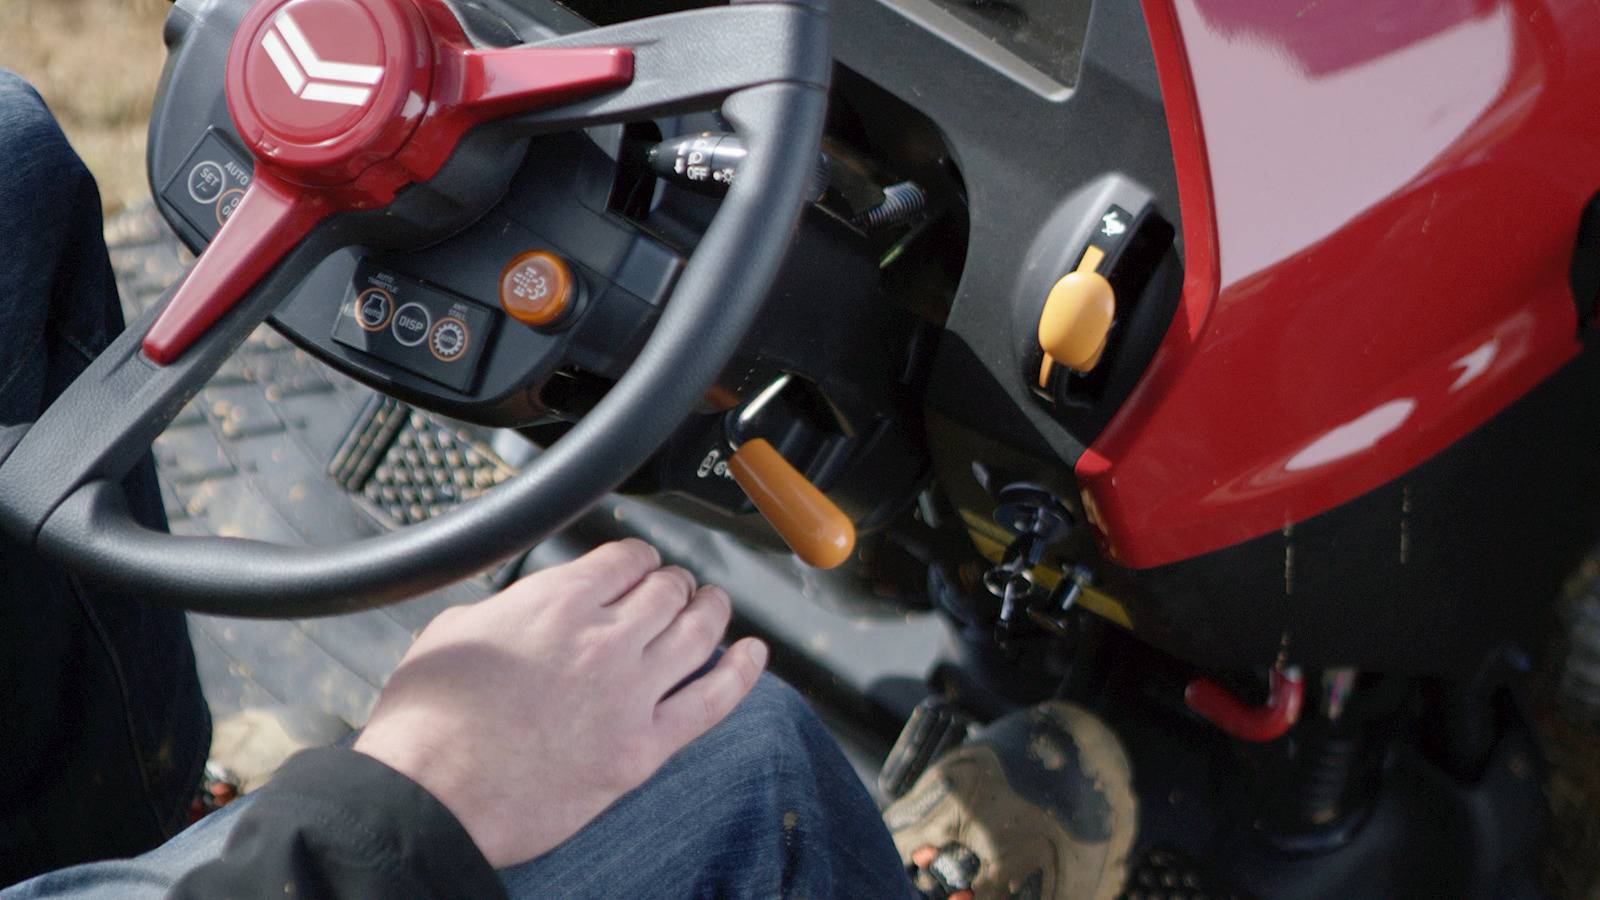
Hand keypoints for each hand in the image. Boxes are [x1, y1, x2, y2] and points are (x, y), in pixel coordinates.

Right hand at [353, 539, 768, 867]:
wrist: (431, 796)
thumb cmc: (430, 722)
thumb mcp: (457, 629)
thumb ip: (510, 608)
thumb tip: (531, 606)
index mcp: (558, 599)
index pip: (626, 558)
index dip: (639, 559)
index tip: (641, 567)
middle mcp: (604, 637)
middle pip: (668, 589)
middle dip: (675, 583)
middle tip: (677, 589)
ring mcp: (631, 692)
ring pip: (698, 631)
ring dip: (712, 610)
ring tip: (716, 606)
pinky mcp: (643, 747)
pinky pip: (713, 700)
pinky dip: (741, 671)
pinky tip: (753, 654)